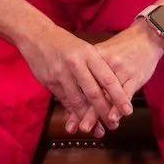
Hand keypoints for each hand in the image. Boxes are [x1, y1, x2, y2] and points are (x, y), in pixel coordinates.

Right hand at [16, 21, 135, 139]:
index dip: (118, 96)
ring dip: (87, 117)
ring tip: (95, 128)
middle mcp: (76, 63)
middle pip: (93, 92)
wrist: (36, 34)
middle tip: (113, 125)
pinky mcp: (49, 81)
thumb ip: (96, 67)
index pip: (107, 78)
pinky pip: (63, 100)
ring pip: (77, 100)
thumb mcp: (84, 48)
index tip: (128, 110)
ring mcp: (61, 73)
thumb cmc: (65, 42)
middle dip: (104, 111)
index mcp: (88, 54)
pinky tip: (78, 120)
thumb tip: (112, 90)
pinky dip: (72, 112)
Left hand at [65, 21, 163, 136]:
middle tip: (81, 129)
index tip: (70, 121)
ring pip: (107, 95)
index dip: (75, 104)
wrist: (145, 37)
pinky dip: (118, 106)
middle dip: (86, 113)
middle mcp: (103, 64)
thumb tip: (73, 95)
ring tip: (96, 130)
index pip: (81, 85)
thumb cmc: (121, 48)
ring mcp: (119, 70)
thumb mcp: (101, 56)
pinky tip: (114, 117)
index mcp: (91, 58)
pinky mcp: (134, 75)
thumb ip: (89, 73)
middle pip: (92, 91)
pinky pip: (125, 92)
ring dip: (101, 114)